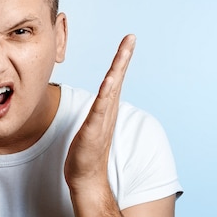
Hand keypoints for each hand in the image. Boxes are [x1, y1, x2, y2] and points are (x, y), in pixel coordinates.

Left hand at [64, 34, 135, 193]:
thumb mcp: (90, 125)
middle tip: (131, 37)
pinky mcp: (94, 130)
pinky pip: (101, 109)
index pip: (116, 79)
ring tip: (124, 51)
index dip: (122, 59)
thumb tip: (95, 101)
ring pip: (111, 90)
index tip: (128, 40)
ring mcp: (102, 120)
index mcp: (107, 108)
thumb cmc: (85, 153)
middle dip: (124, 57)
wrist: (86, 178)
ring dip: (118, 70)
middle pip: (118, 78)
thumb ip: (94, 112)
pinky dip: (106, 94)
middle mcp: (108, 112)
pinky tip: (110, 80)